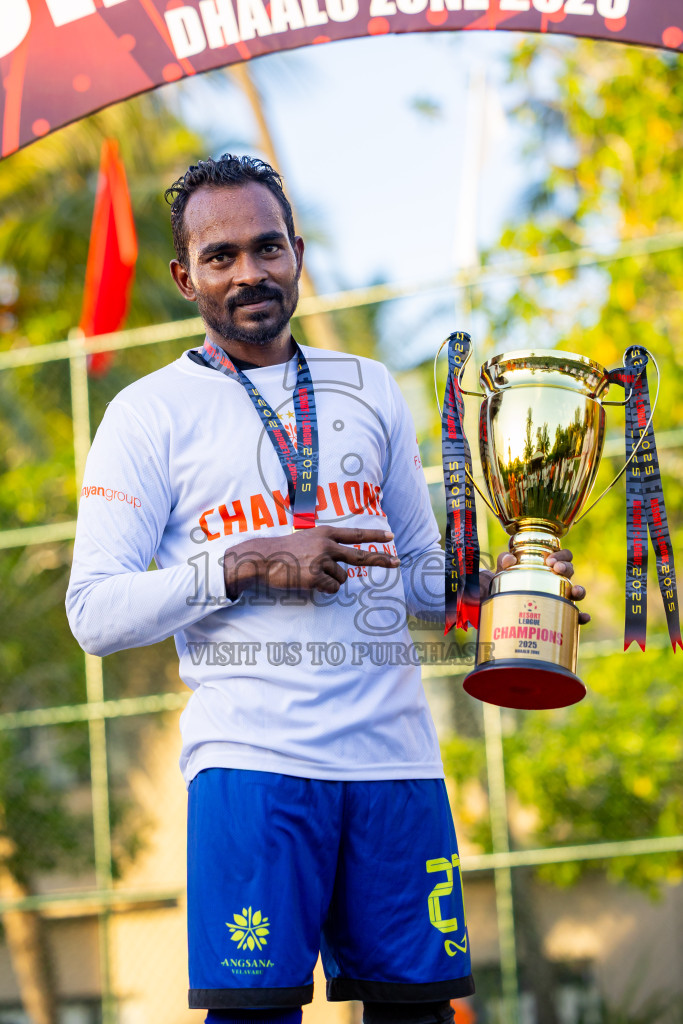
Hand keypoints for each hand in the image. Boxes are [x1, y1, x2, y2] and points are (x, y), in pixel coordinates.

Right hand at [223, 526, 398, 597]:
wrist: (263, 558)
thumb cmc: (283, 551)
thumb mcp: (306, 540)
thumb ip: (324, 547)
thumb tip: (341, 565)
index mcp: (325, 533)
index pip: (355, 534)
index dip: (374, 535)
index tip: (390, 536)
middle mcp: (327, 545)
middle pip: (360, 555)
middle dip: (381, 559)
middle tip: (397, 562)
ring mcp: (322, 560)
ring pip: (341, 578)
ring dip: (331, 581)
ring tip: (311, 575)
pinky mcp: (316, 576)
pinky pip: (332, 588)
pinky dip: (324, 589)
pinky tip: (309, 582)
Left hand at [492, 547, 589, 624]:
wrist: (504, 610)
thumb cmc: (507, 586)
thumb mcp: (503, 573)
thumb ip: (504, 562)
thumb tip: (509, 559)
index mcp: (548, 568)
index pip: (563, 557)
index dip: (561, 555)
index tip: (550, 560)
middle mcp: (558, 581)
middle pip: (570, 570)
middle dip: (567, 567)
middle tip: (556, 569)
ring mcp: (561, 598)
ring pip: (577, 591)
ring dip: (580, 590)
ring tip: (575, 592)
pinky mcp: (561, 615)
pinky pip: (576, 616)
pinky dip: (582, 616)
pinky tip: (583, 617)